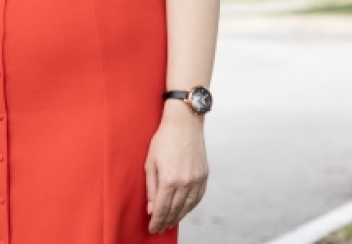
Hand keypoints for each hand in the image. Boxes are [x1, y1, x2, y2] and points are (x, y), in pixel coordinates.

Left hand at [144, 102, 209, 233]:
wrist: (184, 124)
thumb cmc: (163, 140)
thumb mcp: (150, 162)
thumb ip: (150, 187)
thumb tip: (151, 209)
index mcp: (169, 179)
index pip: (162, 208)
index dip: (156, 220)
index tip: (152, 228)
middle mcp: (185, 183)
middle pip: (175, 210)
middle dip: (166, 221)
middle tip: (159, 229)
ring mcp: (197, 180)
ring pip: (188, 207)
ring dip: (178, 217)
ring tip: (169, 223)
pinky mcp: (204, 176)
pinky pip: (198, 198)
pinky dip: (190, 207)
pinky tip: (183, 211)